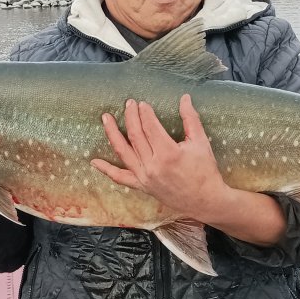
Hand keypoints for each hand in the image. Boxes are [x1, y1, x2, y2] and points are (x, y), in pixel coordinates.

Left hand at [91, 94, 232, 221]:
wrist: (204, 200)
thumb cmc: (205, 171)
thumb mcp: (200, 142)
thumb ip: (190, 118)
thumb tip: (184, 98)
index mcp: (168, 153)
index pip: (150, 127)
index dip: (145, 113)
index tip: (143, 104)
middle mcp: (153, 165)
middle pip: (135, 135)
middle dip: (130, 116)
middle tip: (128, 103)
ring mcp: (145, 177)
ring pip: (123, 152)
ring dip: (112, 133)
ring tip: (106, 118)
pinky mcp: (142, 186)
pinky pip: (120, 178)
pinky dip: (106, 170)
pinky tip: (94, 161)